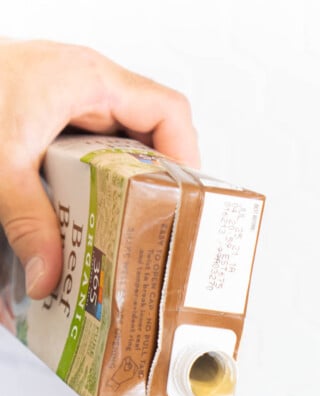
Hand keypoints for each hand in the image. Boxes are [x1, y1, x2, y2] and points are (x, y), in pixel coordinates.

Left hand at [0, 39, 199, 299]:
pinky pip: (91, 148)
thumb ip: (27, 221)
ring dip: (125, 185)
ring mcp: (70, 101)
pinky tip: (88, 209)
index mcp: (91, 81)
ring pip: (121, 145)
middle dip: (155, 185)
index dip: (186, 157)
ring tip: (126, 226)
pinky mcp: (51, 114)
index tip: (185, 201)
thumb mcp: (3, 162)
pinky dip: (96, 179)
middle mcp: (87, 87)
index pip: (168, 112)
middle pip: (151, 136)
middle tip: (156, 227)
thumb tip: (48, 275)